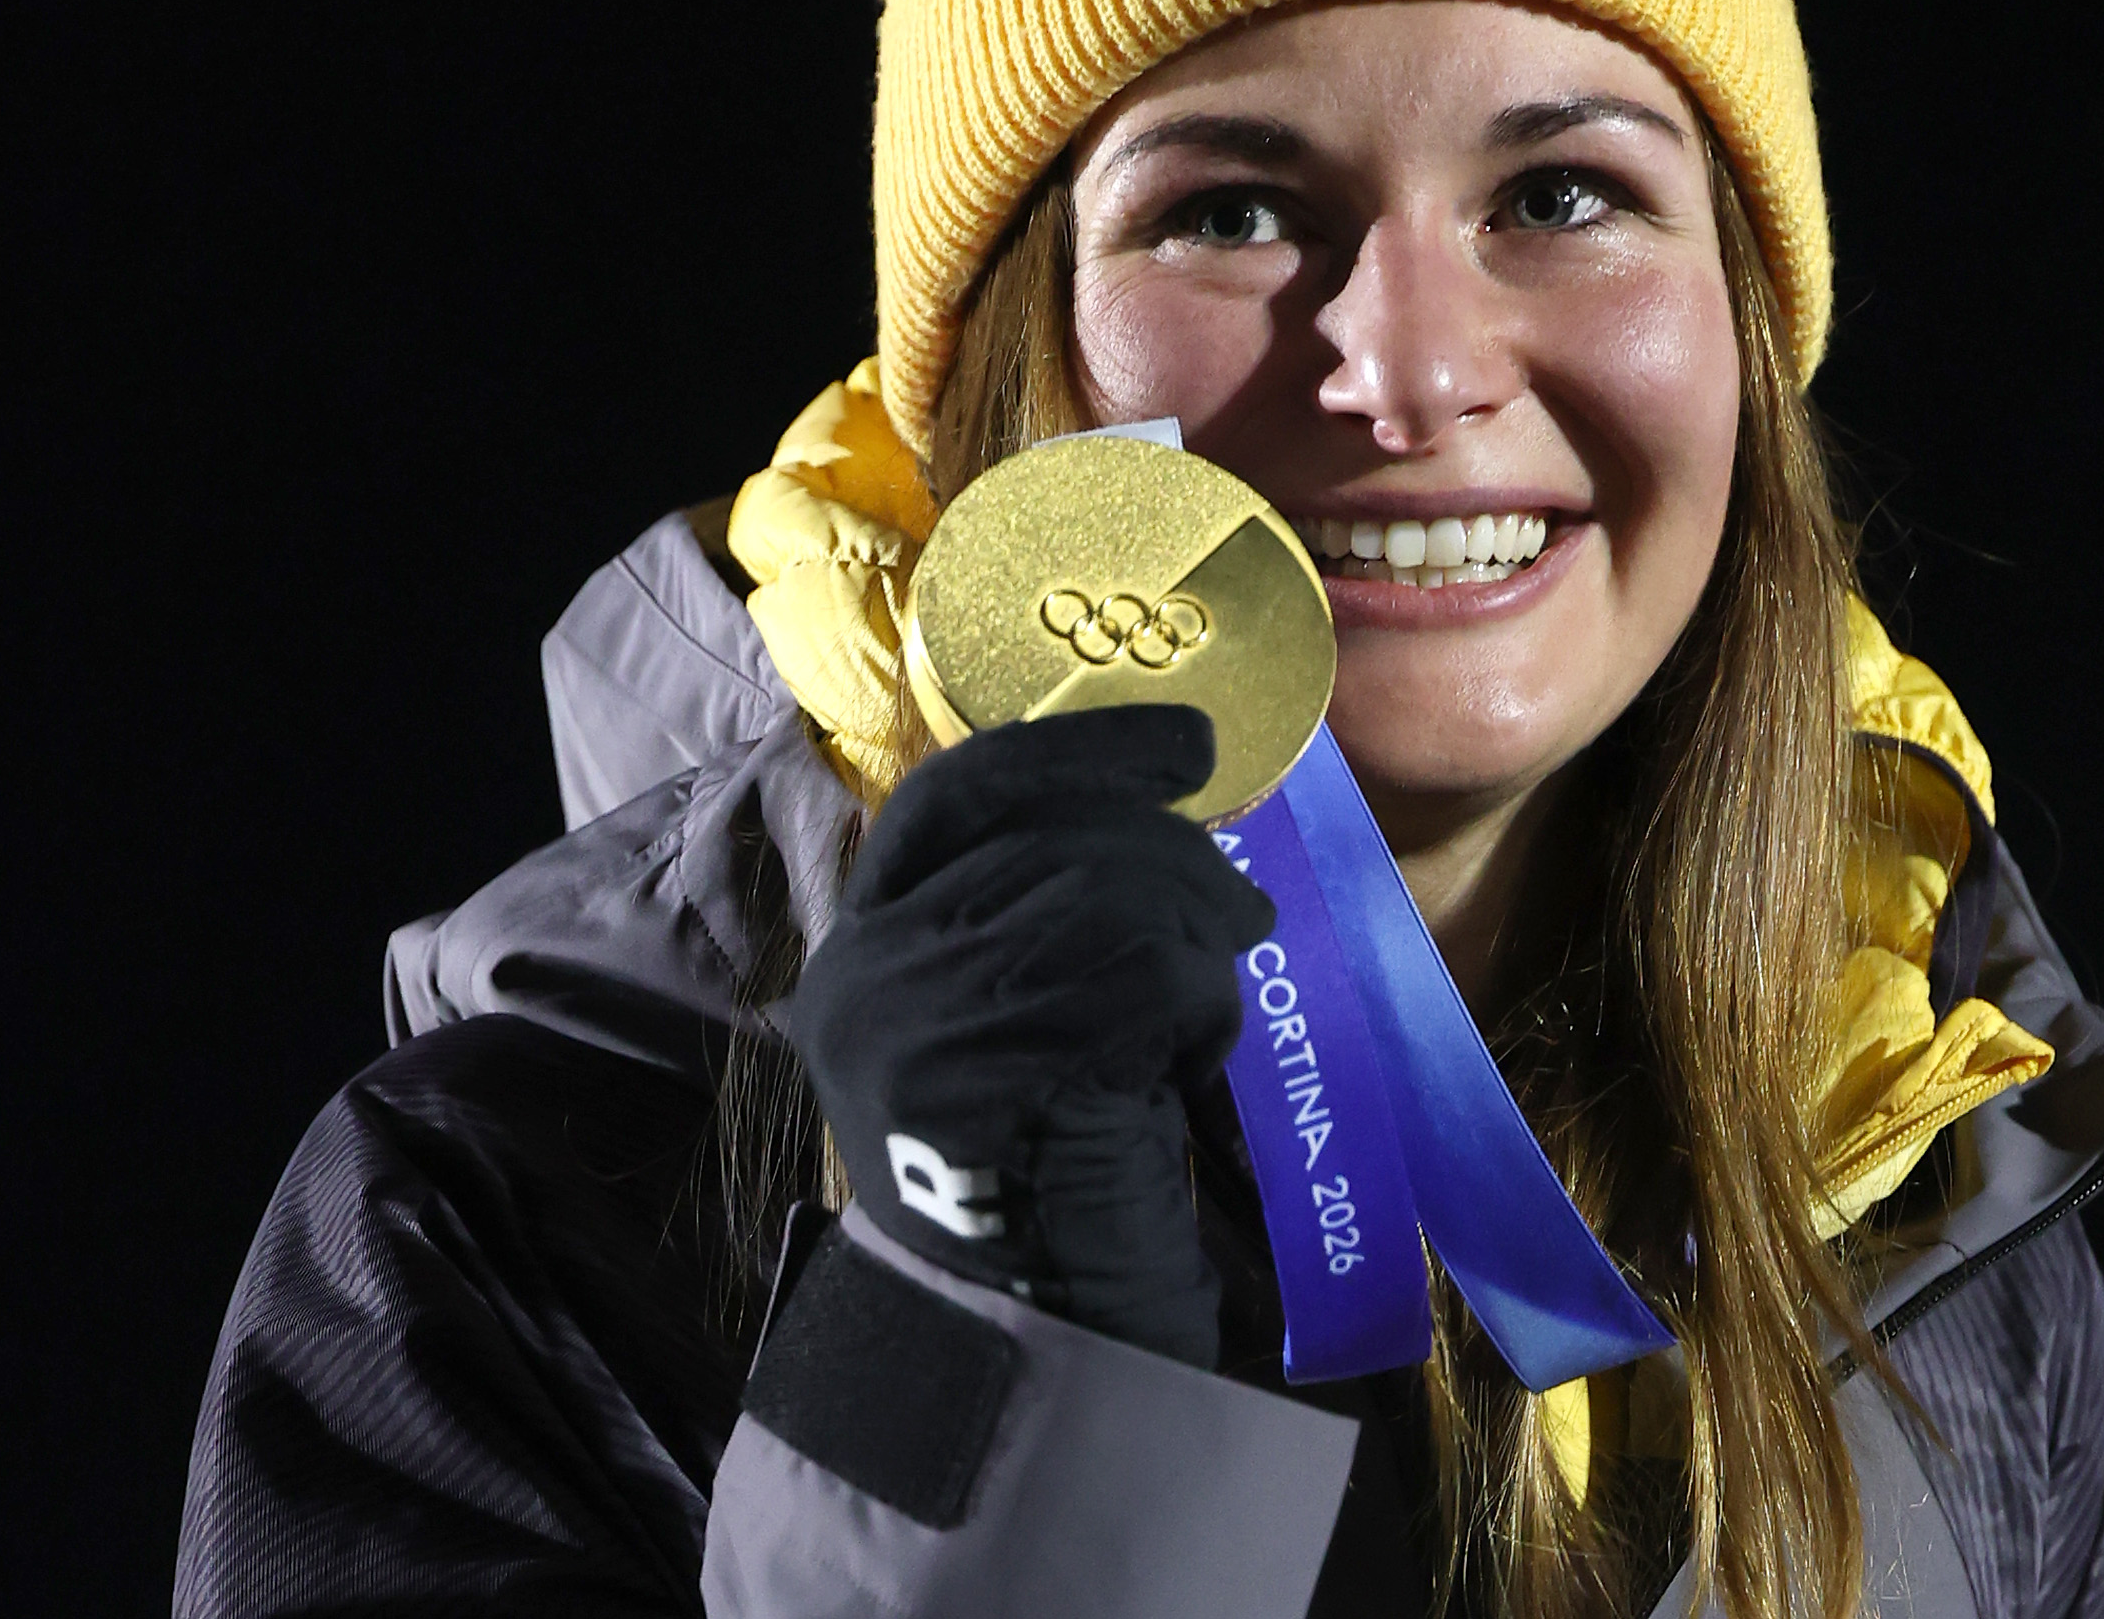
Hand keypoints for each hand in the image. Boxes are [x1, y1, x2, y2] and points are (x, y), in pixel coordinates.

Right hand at [780, 704, 1274, 1366]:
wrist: (1026, 1359)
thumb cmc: (1052, 1194)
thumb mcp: (1023, 1029)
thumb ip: (1043, 921)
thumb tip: (1161, 810)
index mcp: (864, 953)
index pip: (956, 798)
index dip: (1075, 753)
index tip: (1186, 744)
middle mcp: (863, 977)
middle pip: (1054, 839)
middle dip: (1175, 862)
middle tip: (1240, 916)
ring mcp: (909, 1026)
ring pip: (1104, 896)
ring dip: (1192, 943)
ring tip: (1203, 1022)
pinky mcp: (978, 1075)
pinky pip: (1137, 974)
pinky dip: (1194, 1011)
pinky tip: (1185, 1076)